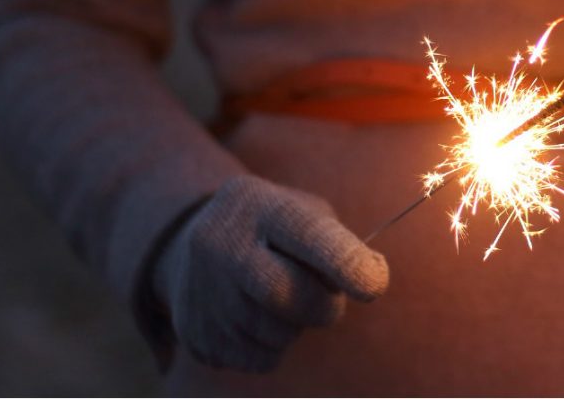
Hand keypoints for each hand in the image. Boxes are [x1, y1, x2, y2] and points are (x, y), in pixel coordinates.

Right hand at [152, 174, 388, 372]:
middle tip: (330, 301)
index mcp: (259, 204)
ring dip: (298, 326)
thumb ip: (337, 242)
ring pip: (277, 334)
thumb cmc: (272, 229)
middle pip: (286, 295)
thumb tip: (369, 278)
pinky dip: (275, 346)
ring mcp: (201, 290)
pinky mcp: (196, 333)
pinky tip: (257, 318)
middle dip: (324, 307)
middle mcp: (222, 242)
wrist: (188, 245)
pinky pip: (261, 359)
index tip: (375, 284)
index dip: (345, 262)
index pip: (306, 234)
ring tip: (282, 299)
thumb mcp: (301, 213)